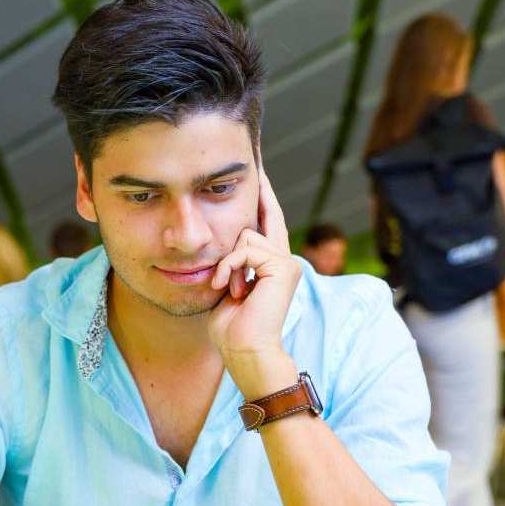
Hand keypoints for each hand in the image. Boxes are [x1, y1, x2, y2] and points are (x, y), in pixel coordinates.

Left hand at [208, 168, 300, 398]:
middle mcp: (284, 258)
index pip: (266, 219)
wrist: (245, 352)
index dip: (263, 192)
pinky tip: (231, 288)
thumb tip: (218, 242)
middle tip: (252, 153)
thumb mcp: (226, 286)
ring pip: (246, 234)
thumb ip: (230, 262)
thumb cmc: (231, 329)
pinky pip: (245, 249)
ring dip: (228, 261)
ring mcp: (286, 261)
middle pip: (264, 214)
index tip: (256, 164)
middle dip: (259, 185)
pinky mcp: (283, 267)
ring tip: (229, 287)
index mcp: (271, 263)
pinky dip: (231, 268)